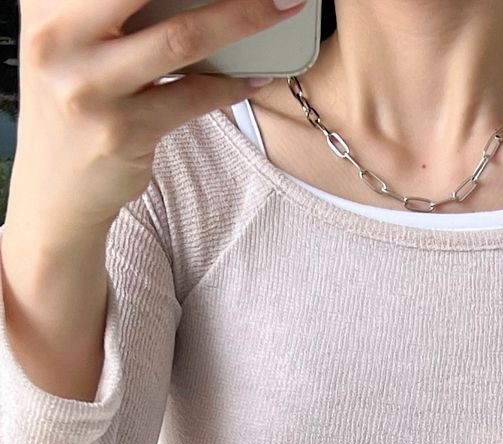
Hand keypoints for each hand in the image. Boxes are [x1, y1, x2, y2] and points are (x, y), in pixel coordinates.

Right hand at [11, 0, 301, 235]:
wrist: (55, 191)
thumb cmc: (75, 104)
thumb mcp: (72, 44)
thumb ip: (107, 11)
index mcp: (46, 5)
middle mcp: (59, 38)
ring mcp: (91, 87)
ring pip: (182, 39)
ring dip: (242, 20)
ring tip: (281, 10)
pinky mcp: (123, 131)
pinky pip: (192, 98)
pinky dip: (230, 85)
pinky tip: (254, 76)